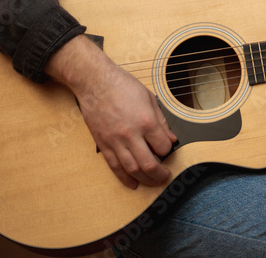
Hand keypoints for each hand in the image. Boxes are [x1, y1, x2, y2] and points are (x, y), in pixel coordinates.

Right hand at [47, 36, 176, 188]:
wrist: (95, 82)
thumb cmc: (122, 86)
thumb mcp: (149, 98)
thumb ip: (161, 121)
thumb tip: (170, 138)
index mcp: (146, 121)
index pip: (163, 147)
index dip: (168, 150)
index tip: (167, 148)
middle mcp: (131, 134)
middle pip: (149, 164)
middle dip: (160, 174)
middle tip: (165, 175)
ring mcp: (115, 141)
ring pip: (132, 169)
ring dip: (145, 179)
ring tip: (153, 181)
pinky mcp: (103, 144)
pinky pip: (114, 167)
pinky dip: (124, 178)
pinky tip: (132, 183)